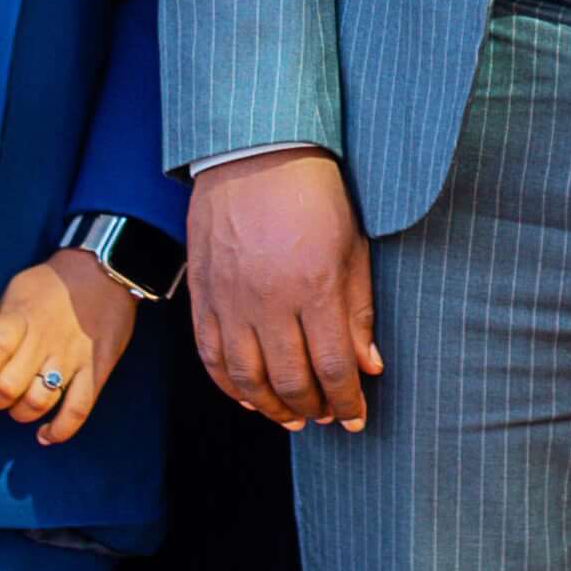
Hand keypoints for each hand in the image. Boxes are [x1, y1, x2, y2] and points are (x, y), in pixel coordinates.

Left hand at [0, 250, 137, 443]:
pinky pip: (77, 410)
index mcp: (19, 319)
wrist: (105, 270)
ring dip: (22, 413)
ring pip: (37, 403)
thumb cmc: (52, 283)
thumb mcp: (17, 292)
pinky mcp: (96, 370)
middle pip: (7, 388)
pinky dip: (59, 430)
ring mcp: (71, 358)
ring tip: (20, 405)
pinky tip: (46, 434)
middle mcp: (43, 341)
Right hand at [188, 149, 377, 432]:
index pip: (333, 368)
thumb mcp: (352, 247)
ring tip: (291, 417)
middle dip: (313, 409)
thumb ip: (359, 311)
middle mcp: (270, 301)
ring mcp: (231, 300)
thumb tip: (368, 366)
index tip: (355, 417)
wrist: (256, 152)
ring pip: (248, 378)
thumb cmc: (314, 194)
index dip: (346, 401)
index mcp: (315, 287)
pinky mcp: (203, 294)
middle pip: (291, 381)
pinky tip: (249, 396)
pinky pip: (211, 357)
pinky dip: (230, 386)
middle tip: (325, 416)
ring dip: (272, 407)